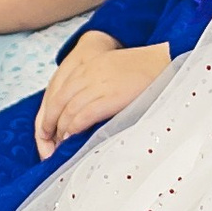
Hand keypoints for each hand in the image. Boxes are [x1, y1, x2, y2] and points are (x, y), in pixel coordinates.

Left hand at [34, 34, 170, 155]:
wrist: (165, 64)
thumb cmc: (142, 73)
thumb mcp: (111, 71)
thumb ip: (93, 86)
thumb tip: (78, 115)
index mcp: (87, 64)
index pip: (57, 91)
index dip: (47, 113)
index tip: (46, 131)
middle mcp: (88, 72)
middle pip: (57, 101)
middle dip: (48, 125)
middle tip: (47, 144)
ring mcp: (98, 84)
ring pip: (67, 110)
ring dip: (61, 130)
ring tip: (61, 146)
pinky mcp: (110, 97)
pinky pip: (83, 115)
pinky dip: (73, 128)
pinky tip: (72, 138)